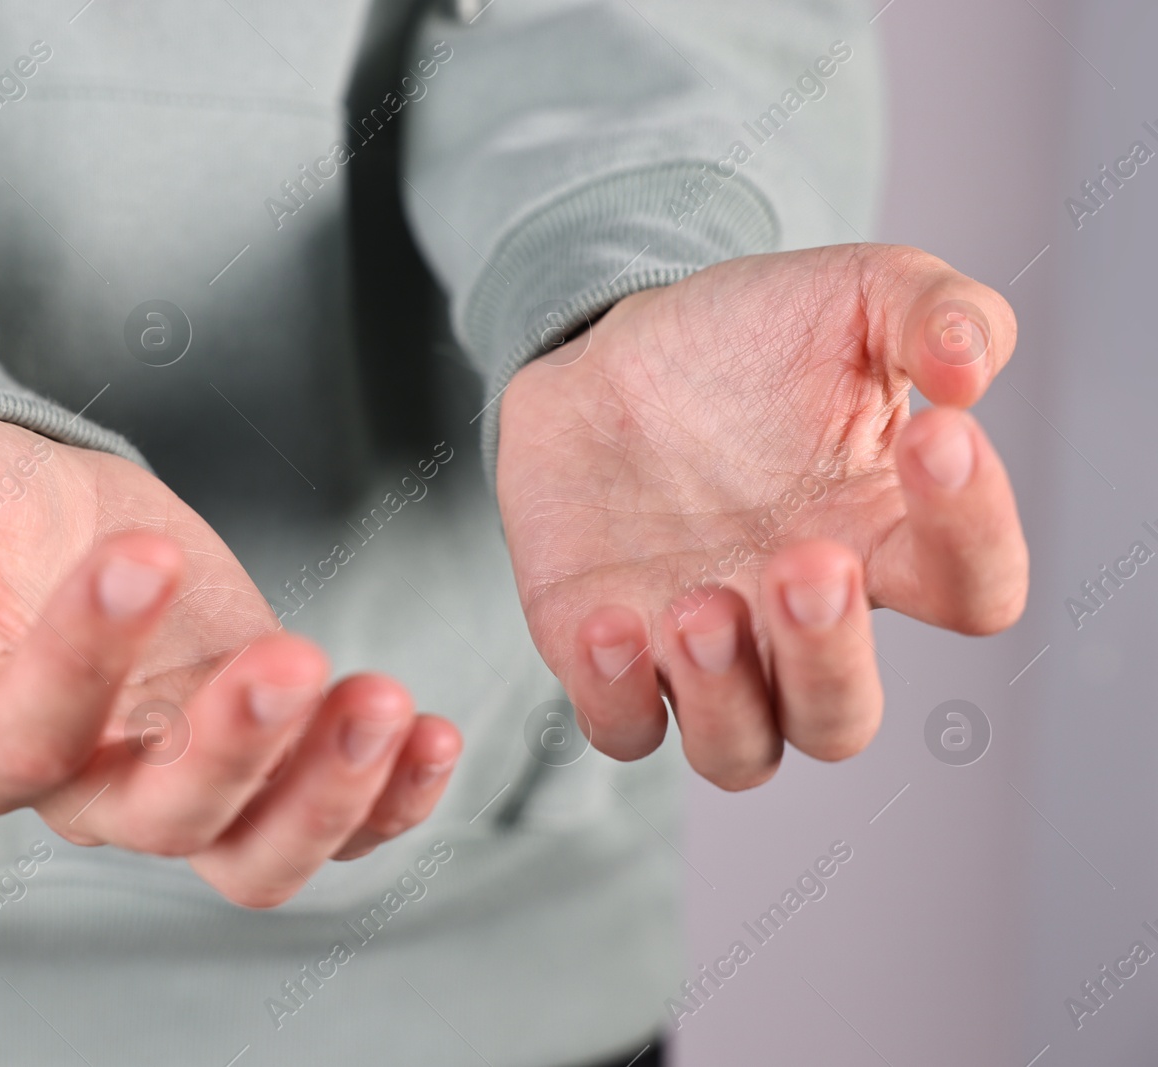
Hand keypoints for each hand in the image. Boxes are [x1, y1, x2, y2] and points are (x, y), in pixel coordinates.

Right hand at [0, 414, 460, 905]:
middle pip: (162, 821)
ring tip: (385, 702)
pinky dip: (387, 800)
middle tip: (289, 653)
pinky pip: (331, 825)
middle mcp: (81, 789)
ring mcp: (179, 785)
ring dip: (329, 794)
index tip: (142, 555)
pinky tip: (430, 734)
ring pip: (254, 855)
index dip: (83, 657)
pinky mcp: (261, 760)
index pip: (27, 734)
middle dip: (234, 746)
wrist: (46, 525)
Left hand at [496, 244, 1027, 788]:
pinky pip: (623, 728)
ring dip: (726, 700)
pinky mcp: (606, 650)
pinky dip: (619, 699)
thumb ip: (937, 312)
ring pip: (740, 753)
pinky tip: (610, 620)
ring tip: (700, 605)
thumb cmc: (748, 335)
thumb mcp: (858, 295)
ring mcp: (701, 648)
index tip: (933, 435)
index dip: (974, 531)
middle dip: (830, 659)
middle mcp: (797, 621)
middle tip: (804, 560)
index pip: (974, 590)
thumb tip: (969, 368)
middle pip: (842, 719)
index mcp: (883, 540)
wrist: (607, 347)